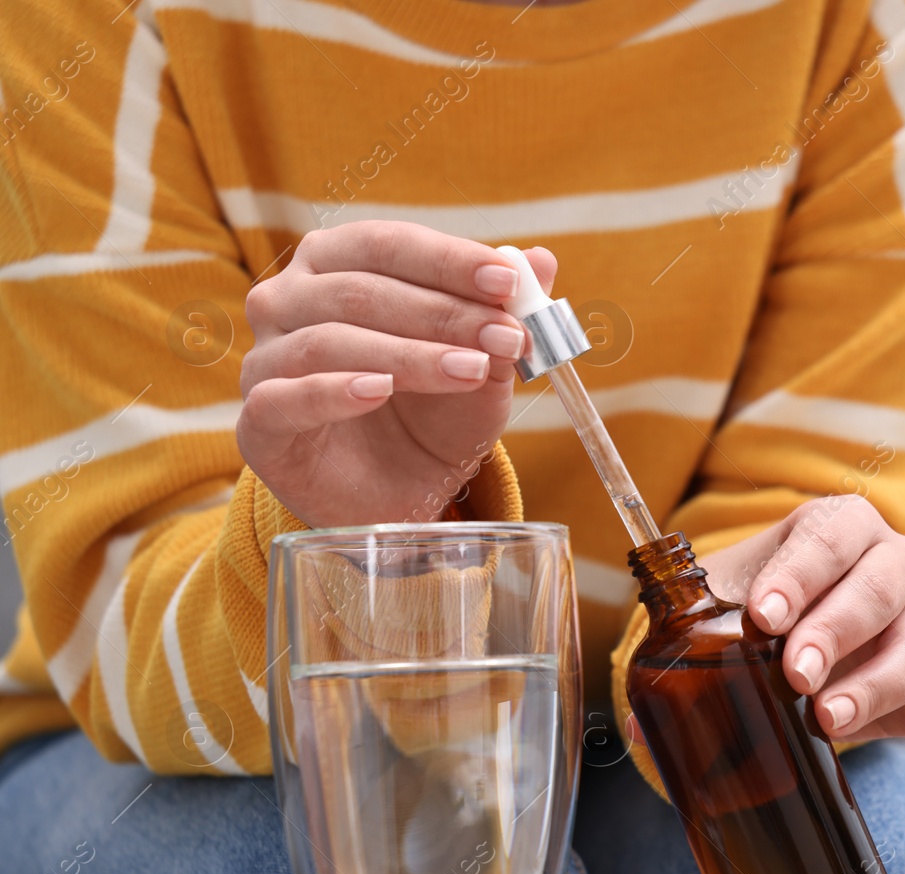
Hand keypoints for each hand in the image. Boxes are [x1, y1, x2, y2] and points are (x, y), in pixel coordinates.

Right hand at [237, 221, 555, 527]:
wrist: (399, 493)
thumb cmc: (433, 414)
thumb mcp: (482, 363)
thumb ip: (502, 312)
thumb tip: (541, 261)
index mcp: (335, 264)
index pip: (388, 244)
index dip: (448, 259)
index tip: (507, 281)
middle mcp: (288, 300)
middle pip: (361, 290)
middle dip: (443, 312)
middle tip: (506, 335)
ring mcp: (266, 359)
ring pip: (330, 340)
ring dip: (411, 354)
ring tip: (473, 369)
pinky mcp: (259, 423)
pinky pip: (287, 398)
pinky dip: (335, 390)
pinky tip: (381, 390)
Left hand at [698, 496, 904, 760]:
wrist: (789, 635)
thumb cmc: (754, 610)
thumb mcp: (720, 607)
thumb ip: (681, 648)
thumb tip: (639, 728)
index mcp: (839, 528)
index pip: (829, 539)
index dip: (800, 575)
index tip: (764, 615)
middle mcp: (890, 567)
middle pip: (881, 588)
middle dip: (836, 630)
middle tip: (794, 673)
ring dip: (875, 685)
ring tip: (827, 721)